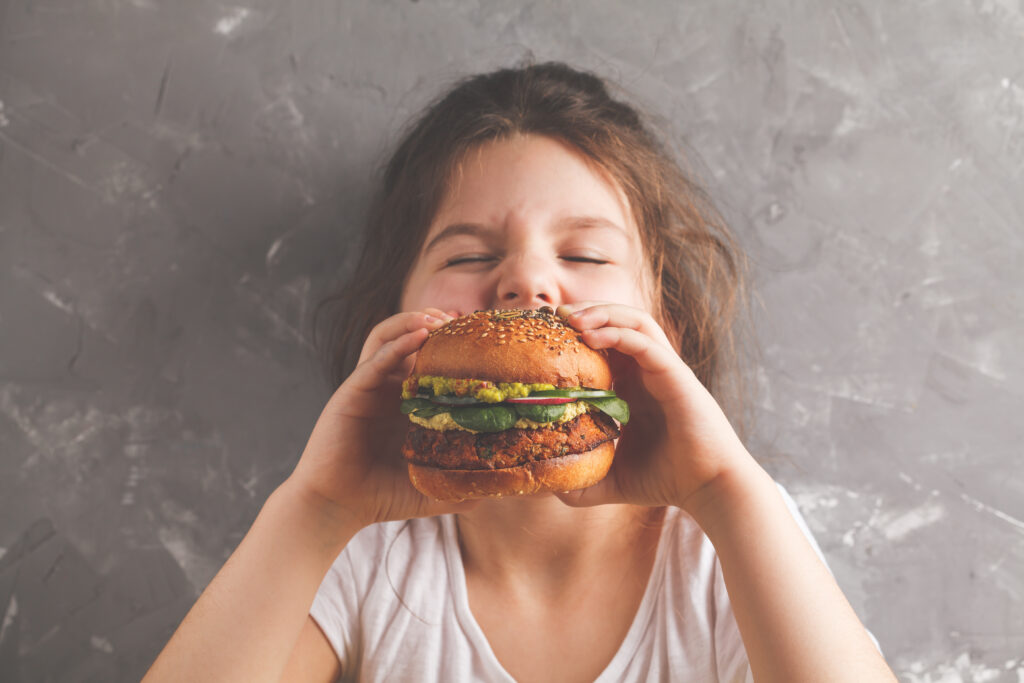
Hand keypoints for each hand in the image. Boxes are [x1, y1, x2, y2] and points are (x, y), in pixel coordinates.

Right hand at [287, 308, 477, 530]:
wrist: (338, 507)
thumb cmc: (383, 496)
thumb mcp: (432, 486)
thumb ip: (462, 483)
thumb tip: (503, 486)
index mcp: (407, 403)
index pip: (431, 360)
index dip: (453, 344)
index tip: (481, 336)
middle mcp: (388, 388)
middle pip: (410, 339)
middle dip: (436, 322)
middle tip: (462, 319)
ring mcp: (369, 387)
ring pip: (388, 337)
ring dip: (413, 321)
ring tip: (438, 318)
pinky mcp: (351, 392)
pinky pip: (375, 360)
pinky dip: (397, 344)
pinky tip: (418, 334)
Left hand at [553, 302, 757, 512]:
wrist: (708, 488)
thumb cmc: (666, 479)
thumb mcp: (612, 479)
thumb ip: (582, 480)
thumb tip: (549, 485)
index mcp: (633, 385)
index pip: (605, 342)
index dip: (576, 331)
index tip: (546, 332)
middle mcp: (648, 371)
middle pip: (617, 321)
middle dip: (585, 311)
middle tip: (553, 314)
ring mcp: (664, 369)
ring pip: (634, 321)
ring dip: (601, 312)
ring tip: (571, 318)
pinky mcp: (676, 375)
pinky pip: (646, 342)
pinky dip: (617, 333)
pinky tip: (591, 336)